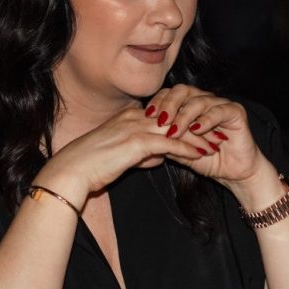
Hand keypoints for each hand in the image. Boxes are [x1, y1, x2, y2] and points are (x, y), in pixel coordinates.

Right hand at [32, 107, 202, 209]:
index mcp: (128, 117)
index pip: (165, 115)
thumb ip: (141, 154)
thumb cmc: (90, 167)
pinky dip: (187, 148)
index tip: (202, 128)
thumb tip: (158, 157)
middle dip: (198, 125)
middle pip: (174, 118)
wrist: (71, 172)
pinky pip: (169, 144)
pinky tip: (201, 154)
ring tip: (216, 143)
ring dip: (198, 136)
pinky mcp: (136, 143)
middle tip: (217, 131)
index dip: (185, 122)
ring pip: (176, 129)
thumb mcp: (120, 157)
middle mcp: (133, 117)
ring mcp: (134, 128)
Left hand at [144, 85, 270, 189]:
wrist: (234, 173)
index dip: (159, 101)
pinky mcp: (235, 112)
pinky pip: (219, 111)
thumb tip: (145, 134)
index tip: (147, 115)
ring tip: (175, 131)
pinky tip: (197, 130)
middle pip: (183, 91)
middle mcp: (204, 100)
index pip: (170, 94)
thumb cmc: (207, 160)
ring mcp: (220, 104)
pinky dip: (206, 120)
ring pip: (199, 100)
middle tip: (160, 120)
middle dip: (169, 104)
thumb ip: (166, 141)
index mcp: (190, 105)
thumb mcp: (181, 151)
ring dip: (185, 116)